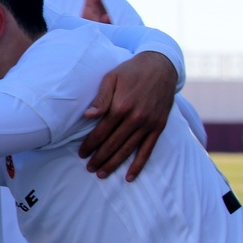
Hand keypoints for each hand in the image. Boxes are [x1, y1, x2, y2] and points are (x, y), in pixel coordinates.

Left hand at [79, 51, 176, 180]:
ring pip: (128, 150)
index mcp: (121, 106)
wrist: (161, 66)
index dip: (90, 144)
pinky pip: (148, 149)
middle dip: (99, 158)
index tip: (81, 154)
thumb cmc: (132, 70)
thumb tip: (88, 116)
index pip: (101, 131)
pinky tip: (130, 176)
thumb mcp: (112, 77)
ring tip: (102, 174)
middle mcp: (136, 118)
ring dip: (114, 164)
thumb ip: (101, 98)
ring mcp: (149, 124)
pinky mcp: (159, 126)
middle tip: (89, 168)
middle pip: (113, 144)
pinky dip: (139, 164)